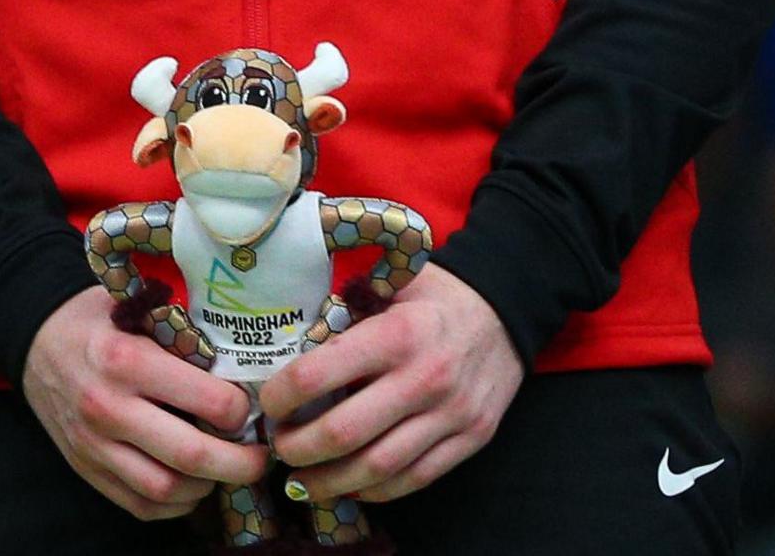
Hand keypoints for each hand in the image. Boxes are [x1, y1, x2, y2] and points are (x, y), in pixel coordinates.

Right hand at [22, 286, 269, 519]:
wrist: (32, 338)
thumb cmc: (95, 320)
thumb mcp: (137, 307)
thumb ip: (183, 333)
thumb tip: (245, 363)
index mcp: (127, 360)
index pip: (211, 402)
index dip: (243, 410)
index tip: (250, 407)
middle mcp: (108, 407)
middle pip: (193, 456)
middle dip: (242, 465)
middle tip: (260, 458)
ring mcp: (93, 443)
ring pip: (167, 490)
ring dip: (207, 487)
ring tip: (222, 469)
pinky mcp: (84, 467)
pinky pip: (141, 505)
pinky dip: (175, 504)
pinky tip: (189, 484)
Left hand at [262, 265, 520, 504]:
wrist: (506, 309)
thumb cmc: (431, 296)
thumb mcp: (385, 284)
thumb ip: (340, 308)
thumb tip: (278, 335)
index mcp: (395, 335)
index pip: (320, 375)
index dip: (283, 396)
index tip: (267, 405)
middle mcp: (425, 379)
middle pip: (345, 434)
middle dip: (299, 449)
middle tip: (277, 449)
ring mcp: (452, 415)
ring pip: (379, 468)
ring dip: (330, 482)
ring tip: (300, 482)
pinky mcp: (472, 439)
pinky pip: (416, 479)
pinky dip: (376, 490)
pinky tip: (348, 487)